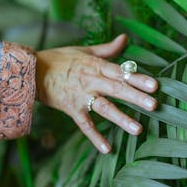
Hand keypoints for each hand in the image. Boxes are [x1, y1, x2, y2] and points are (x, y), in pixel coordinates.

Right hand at [35, 34, 157, 153]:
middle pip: (117, 89)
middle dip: (136, 97)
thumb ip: (108, 49)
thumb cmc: (60, 59)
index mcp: (96, 66)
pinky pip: (85, 125)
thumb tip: (125, 38)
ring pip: (104, 108)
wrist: (31, 71)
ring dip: (121, 118)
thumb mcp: (85, 51)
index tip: (155, 85)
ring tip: (138, 129)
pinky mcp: (71, 109)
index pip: (120, 72)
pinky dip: (95, 136)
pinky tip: (107, 148)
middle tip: (154, 105)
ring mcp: (81, 96)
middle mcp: (91, 81)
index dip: (137, 78)